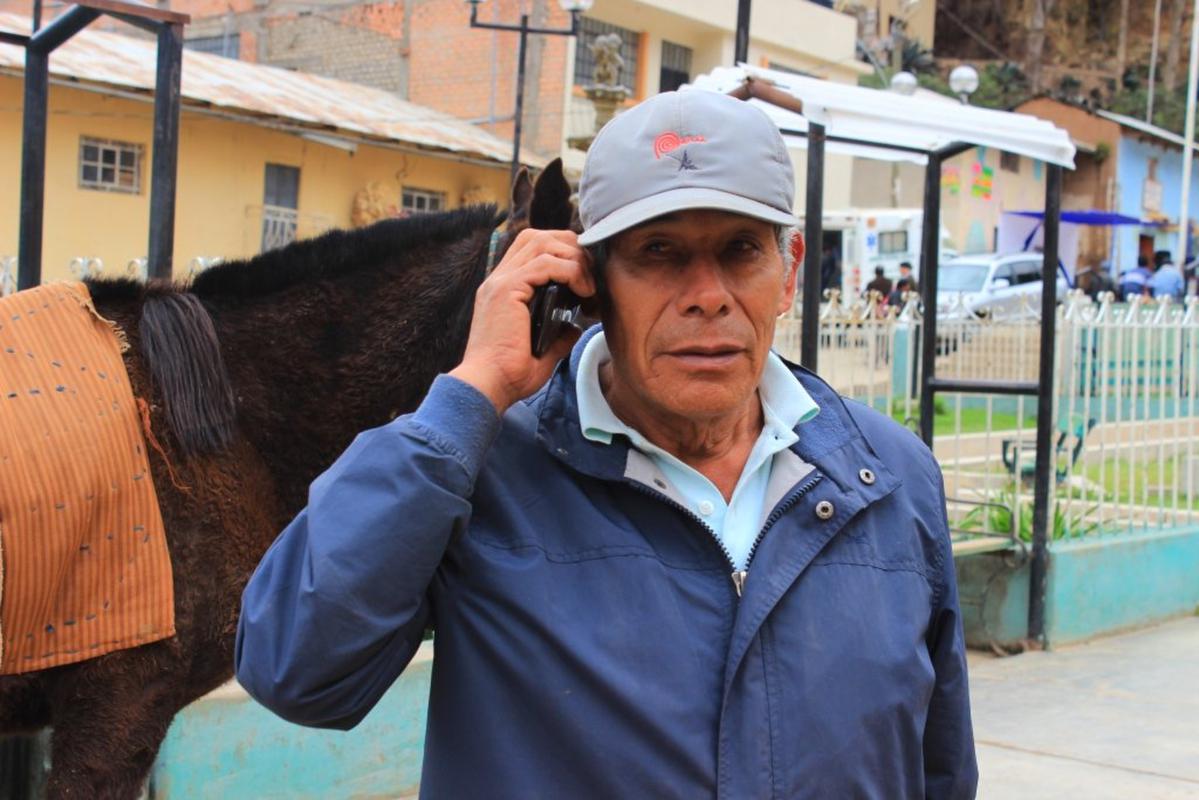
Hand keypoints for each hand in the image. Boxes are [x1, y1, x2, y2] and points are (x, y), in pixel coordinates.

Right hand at [449, 229, 594, 413]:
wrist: (488, 386)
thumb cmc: (510, 375)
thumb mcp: (542, 352)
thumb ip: (558, 335)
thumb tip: (575, 328)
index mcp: (503, 290)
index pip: (532, 249)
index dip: (563, 253)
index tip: (586, 278)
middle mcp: (499, 280)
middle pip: (538, 236)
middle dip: (570, 248)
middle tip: (592, 276)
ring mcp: (500, 282)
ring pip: (542, 242)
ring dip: (573, 258)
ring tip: (589, 286)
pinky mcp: (507, 290)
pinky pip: (545, 263)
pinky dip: (570, 271)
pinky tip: (583, 291)